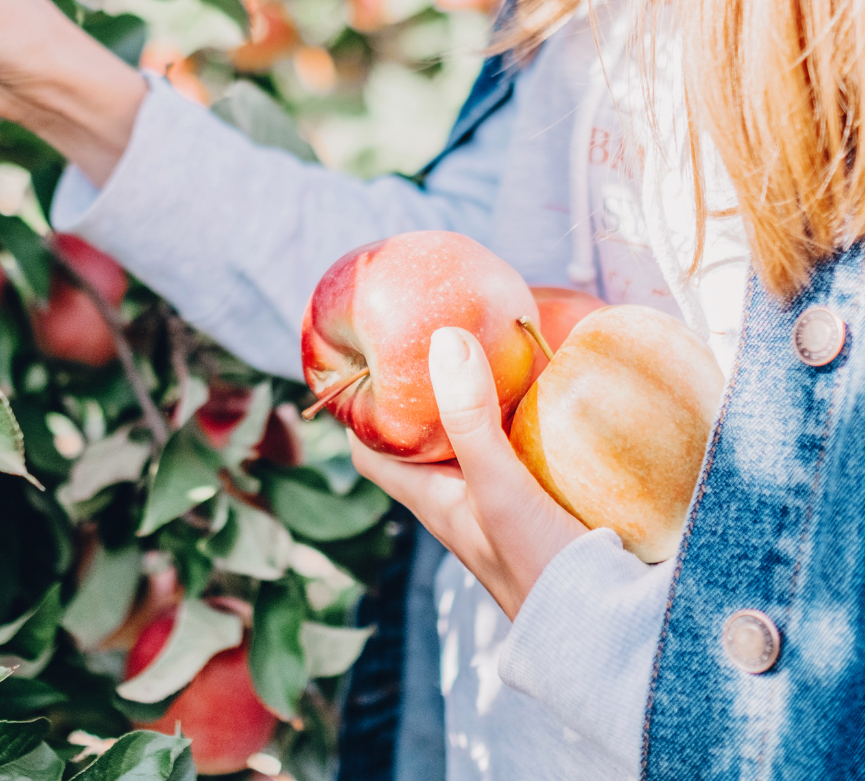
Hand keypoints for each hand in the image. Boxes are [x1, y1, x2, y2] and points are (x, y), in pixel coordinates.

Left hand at [349, 327, 587, 619]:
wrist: (604, 627)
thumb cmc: (538, 566)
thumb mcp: (497, 485)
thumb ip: (470, 419)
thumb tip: (445, 339)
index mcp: (430, 498)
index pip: (371, 450)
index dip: (359, 409)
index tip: (367, 358)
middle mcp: (458, 496)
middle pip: (423, 437)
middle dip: (425, 390)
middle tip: (436, 336)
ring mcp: (500, 498)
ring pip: (474, 437)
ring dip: (479, 398)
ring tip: (491, 346)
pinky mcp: (542, 497)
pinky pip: (522, 446)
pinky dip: (526, 416)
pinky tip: (548, 388)